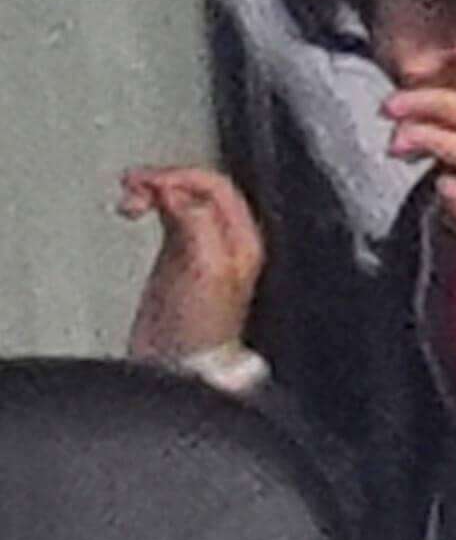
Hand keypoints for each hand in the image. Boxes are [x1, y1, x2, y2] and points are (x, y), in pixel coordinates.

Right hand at [116, 166, 259, 363]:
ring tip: (130, 198)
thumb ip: (196, 224)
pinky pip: (164, 216)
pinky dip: (147, 205)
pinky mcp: (175, 256)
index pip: (217, 187)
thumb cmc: (200, 327)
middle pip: (196, 188)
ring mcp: (199, 246)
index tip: (150, 184)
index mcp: (242, 240)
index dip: (182, 177)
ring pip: (179, 199)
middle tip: (134, 187)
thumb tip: (176, 193)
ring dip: (153, 190)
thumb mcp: (207, 268)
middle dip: (164, 180)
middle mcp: (225, 240)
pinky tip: (133, 209)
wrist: (178, 362)